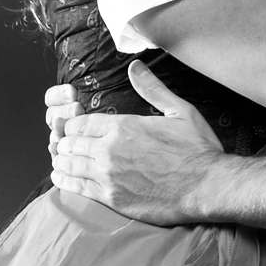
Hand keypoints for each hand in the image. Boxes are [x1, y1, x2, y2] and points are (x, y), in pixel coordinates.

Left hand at [50, 61, 227, 225]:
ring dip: (62, 161)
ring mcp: (108, 176)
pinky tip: (60, 178)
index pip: (80, 122)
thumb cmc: (197, 150)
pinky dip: (64, 181)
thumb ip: (152, 88)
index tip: (73, 127)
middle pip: (70, 143)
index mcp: (122, 126)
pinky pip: (77, 188)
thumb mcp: (179, 111)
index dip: (72, 124)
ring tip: (59, 160)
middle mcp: (109, 150)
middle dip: (65, 142)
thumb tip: (135, 66)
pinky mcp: (111, 198)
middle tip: (64, 145)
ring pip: (69, 164)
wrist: (206, 187)